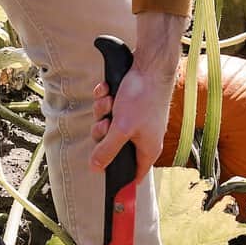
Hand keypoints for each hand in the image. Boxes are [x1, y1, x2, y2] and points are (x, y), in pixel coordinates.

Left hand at [90, 62, 176, 183]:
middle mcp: (142, 137)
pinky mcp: (128, 105)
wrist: (150, 65)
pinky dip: (106, 99)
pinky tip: (108, 90)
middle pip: (112, 147)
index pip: (134, 175)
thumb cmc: (142, 97)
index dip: (121, 178)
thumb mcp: (121, 128)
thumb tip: (95, 169)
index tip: (106, 179)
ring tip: (109, 101)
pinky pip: (109, 109)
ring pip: (108, 125)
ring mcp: (135, 120)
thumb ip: (107, 150)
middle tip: (106, 123)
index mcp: (148, 149)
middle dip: (103, 133)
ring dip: (103, 111)